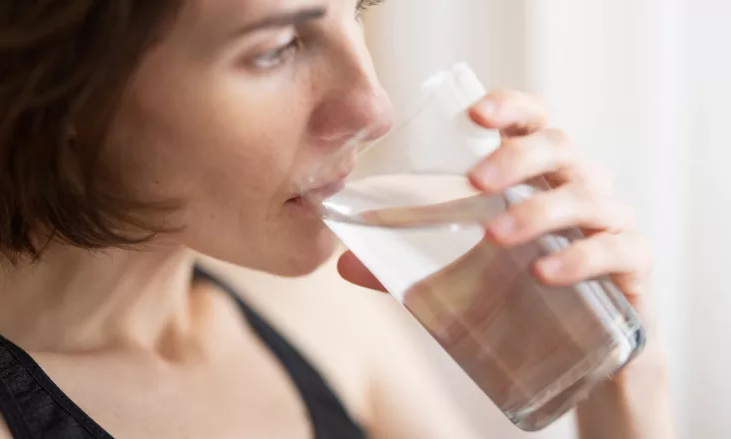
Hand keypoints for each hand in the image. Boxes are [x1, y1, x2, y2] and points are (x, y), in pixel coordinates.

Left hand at [338, 88, 657, 348]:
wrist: (584, 355)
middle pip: (560, 146)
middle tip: (477, 182)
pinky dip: (581, 257)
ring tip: (496, 237)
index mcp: (537, 177)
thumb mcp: (461, 277)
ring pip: (586, 195)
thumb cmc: (520, 297)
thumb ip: (407, 267)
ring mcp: (610, 223)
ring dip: (540, 211)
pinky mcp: (632, 266)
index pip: (531, 122)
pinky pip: (618, 249)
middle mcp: (577, 187)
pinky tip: (545, 274)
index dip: (509, 108)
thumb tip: (343, 264)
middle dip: (517, 158)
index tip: (475, 115)